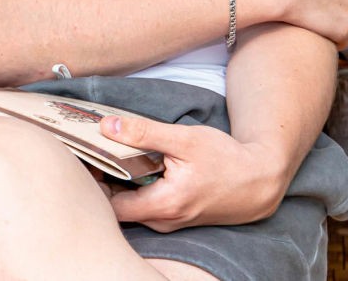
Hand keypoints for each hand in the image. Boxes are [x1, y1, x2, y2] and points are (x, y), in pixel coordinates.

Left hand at [100, 114, 285, 229]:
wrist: (259, 181)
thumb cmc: (226, 160)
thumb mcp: (185, 139)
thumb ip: (144, 133)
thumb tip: (107, 126)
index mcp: (164, 205)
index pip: (111, 205)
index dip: (95, 183)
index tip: (88, 157)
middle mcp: (164, 221)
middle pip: (117, 207)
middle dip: (104, 181)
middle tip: (96, 151)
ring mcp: (169, 222)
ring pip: (130, 207)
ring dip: (119, 184)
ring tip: (113, 154)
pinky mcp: (174, 218)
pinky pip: (144, 206)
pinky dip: (134, 188)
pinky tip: (134, 165)